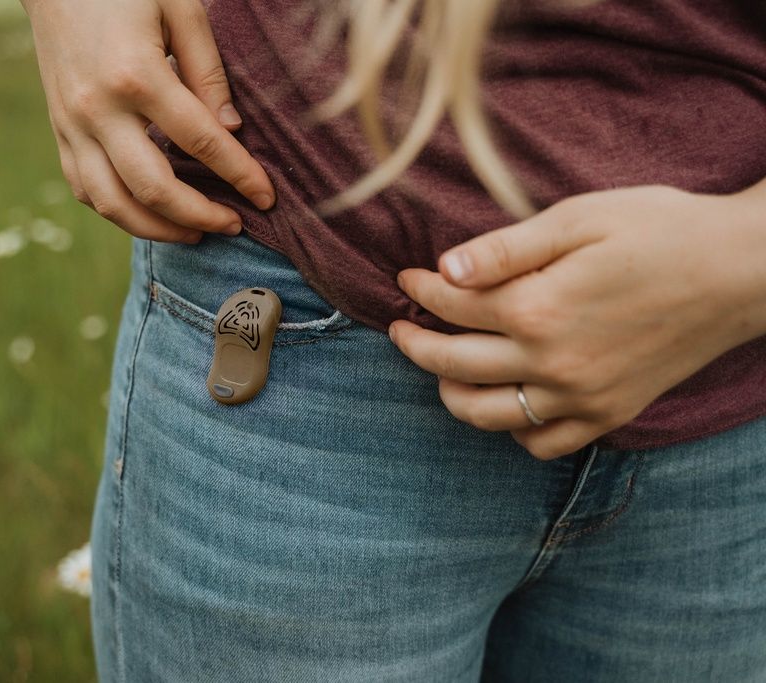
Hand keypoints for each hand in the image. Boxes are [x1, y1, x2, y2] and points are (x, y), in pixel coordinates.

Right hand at [22, 0, 275, 242]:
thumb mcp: (180, 9)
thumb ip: (208, 71)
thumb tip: (232, 131)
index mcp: (136, 75)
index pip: (201, 142)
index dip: (240, 175)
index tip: (267, 197)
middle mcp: (99, 110)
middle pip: (154, 188)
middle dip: (201, 216)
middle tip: (234, 225)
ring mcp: (73, 126)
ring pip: (114, 204)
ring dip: (160, 230)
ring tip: (196, 232)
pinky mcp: (59, 133)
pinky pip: (87, 191)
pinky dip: (121, 213)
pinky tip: (152, 215)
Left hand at [388, 184, 765, 459]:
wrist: (739, 271)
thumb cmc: (658, 230)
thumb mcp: (577, 219)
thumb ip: (505, 250)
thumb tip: (444, 267)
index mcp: (538, 307)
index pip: (451, 305)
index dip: (420, 288)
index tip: (407, 278)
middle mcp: (551, 363)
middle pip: (453, 363)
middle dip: (414, 344)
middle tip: (400, 328)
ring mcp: (580, 397)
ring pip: (485, 414)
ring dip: (450, 392)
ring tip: (441, 367)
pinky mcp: (607, 414)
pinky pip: (540, 442)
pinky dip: (511, 427)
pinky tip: (505, 398)